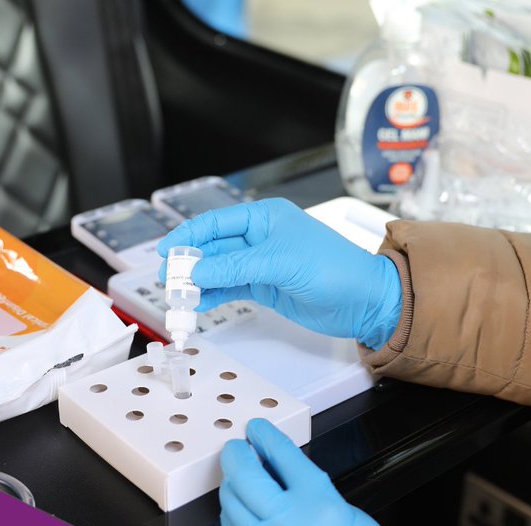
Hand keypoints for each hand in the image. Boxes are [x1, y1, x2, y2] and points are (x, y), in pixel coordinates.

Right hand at [156, 198, 402, 349]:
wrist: (364, 300)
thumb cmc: (333, 268)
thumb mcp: (279, 262)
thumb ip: (234, 267)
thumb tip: (196, 272)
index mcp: (265, 217)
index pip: (216, 221)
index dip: (188, 234)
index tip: (166, 250)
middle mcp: (261, 237)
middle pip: (214, 247)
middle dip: (190, 262)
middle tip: (168, 279)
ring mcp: (262, 264)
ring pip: (220, 270)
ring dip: (199, 281)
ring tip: (177, 295)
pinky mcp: (266, 287)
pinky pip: (231, 288)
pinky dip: (213, 295)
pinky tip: (198, 303)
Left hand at [219, 418, 394, 525]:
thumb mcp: (349, 514)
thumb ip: (318, 495)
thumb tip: (292, 482)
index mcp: (318, 501)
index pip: (283, 456)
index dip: (266, 437)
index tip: (257, 428)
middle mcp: (287, 520)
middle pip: (247, 476)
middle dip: (237, 455)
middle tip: (237, 447)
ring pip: (232, 504)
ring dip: (230, 484)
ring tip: (235, 476)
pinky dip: (230, 516)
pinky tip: (233, 510)